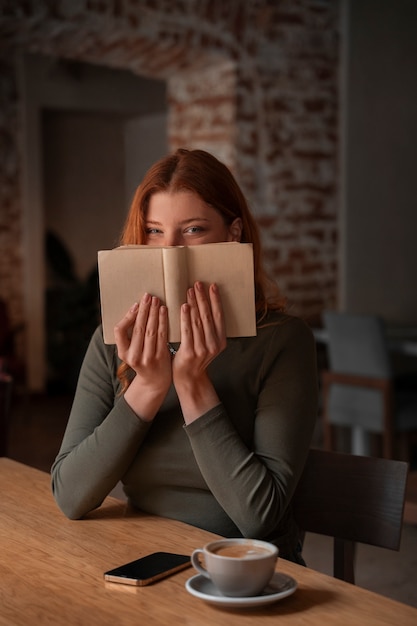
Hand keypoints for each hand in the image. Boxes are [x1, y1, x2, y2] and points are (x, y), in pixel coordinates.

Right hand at [114, 293, 171, 419]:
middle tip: (148, 296)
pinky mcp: (160, 357)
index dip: (127, 317)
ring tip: (156, 300)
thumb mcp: (131, 350)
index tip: (136, 305)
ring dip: (154, 313)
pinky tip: (164, 311)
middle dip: (143, 310)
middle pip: (138, 328)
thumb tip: (135, 309)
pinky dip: (163, 321)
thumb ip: (130, 335)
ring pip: (150, 330)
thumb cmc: (143, 359)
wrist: (155, 381)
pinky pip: (162, 335)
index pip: (119, 331)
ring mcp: (147, 358)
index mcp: (123, 353)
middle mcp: (133, 356)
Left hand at [173, 282, 225, 421]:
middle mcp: (214, 344)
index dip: (216, 300)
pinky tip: (184, 306)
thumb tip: (202, 305)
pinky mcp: (190, 351)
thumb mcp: (207, 343)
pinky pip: (188, 330)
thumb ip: (207, 328)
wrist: (188, 378)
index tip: (212, 286)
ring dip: (194, 303)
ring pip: (198, 320)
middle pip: (208, 315)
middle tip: (198, 284)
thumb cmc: (195, 358)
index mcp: (221, 340)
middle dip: (203, 298)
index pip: (219, 315)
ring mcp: (203, 349)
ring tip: (190, 291)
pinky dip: (186, 317)